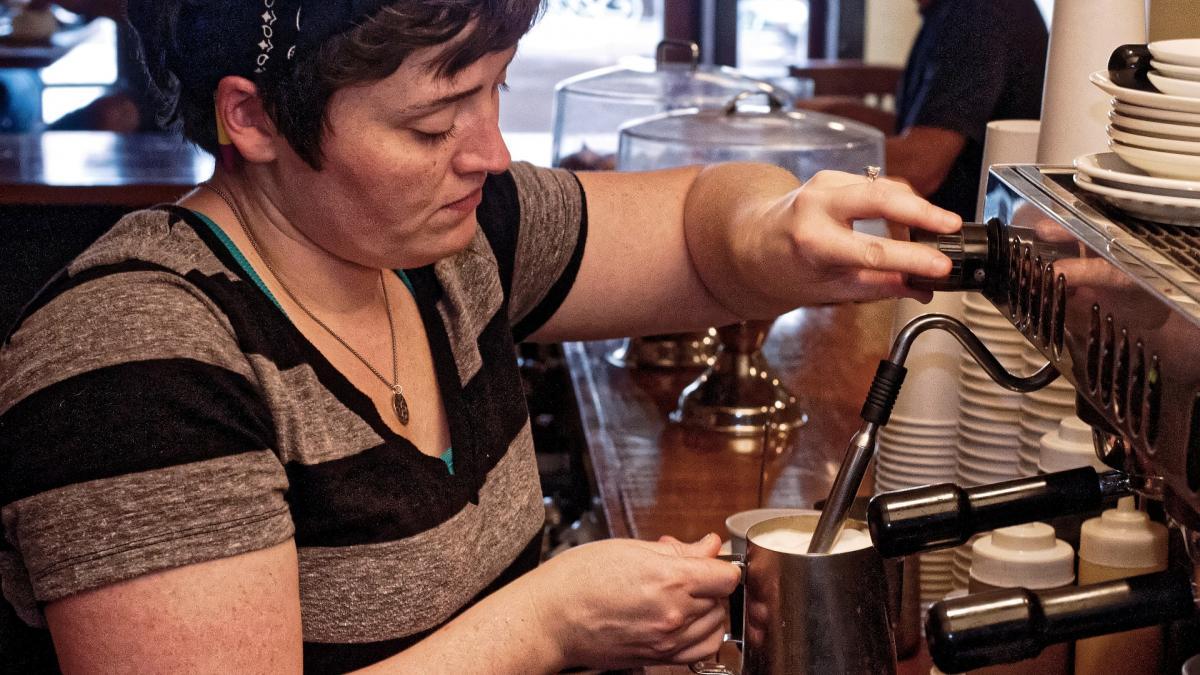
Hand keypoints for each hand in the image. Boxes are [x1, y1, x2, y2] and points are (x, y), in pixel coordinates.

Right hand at [533, 533, 739, 669]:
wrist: (550, 618)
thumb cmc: (578, 580)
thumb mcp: (630, 549)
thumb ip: (677, 551)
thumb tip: (707, 547)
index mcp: (669, 580)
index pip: (726, 576)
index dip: (719, 565)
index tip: (709, 561)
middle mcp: (673, 614)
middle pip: (721, 600)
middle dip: (708, 584)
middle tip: (681, 572)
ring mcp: (667, 641)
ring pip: (715, 626)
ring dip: (707, 610)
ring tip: (682, 596)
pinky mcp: (657, 658)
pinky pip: (701, 651)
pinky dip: (702, 636)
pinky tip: (685, 622)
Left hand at [725, 169, 960, 312]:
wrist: (750, 241)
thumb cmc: (785, 269)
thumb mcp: (829, 289)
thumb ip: (878, 287)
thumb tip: (921, 289)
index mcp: (811, 241)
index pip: (872, 250)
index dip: (912, 258)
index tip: (941, 267)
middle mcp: (815, 205)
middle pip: (881, 198)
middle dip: (923, 211)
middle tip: (951, 227)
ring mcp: (823, 184)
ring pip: (883, 185)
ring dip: (915, 204)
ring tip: (940, 226)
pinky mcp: (831, 176)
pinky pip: (875, 182)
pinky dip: (898, 198)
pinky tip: (914, 215)